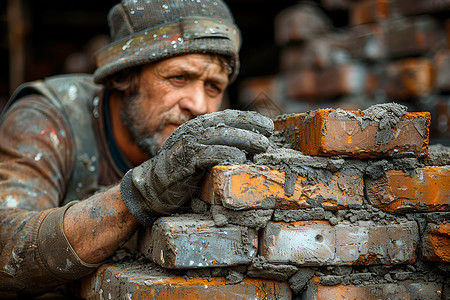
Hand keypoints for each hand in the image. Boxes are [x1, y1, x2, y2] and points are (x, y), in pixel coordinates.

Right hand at [120, 109, 273, 225]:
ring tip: (261, 145)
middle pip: (226, 124)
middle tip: (268, 135)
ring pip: (219, 136)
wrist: (151, 187)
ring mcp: (187, 145)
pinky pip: (207, 155)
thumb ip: (218, 146)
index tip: (268, 125)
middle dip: (250, 127)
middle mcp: (192, 131)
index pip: (227, 117)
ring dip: (243, 139)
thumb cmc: (181, 172)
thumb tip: (250, 149)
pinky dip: (225, 155)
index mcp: (198, 127)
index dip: (249, 119)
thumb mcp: (201, 154)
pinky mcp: (183, 161)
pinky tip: (240, 160)